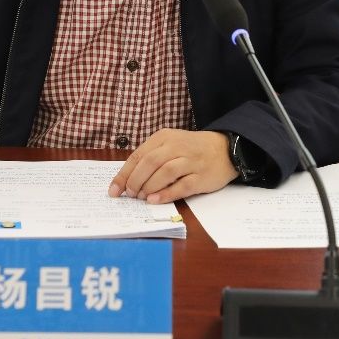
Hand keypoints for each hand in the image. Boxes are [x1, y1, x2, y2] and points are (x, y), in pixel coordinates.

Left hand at [107, 129, 236, 204]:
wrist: (225, 148)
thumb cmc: (191, 149)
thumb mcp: (170, 145)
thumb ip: (151, 159)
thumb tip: (128, 180)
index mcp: (164, 137)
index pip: (138, 155)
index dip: (123, 174)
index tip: (114, 190)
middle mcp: (176, 146)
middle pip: (149, 163)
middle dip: (135, 181)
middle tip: (130, 194)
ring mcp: (190, 161)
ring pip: (164, 172)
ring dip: (149, 187)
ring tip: (141, 197)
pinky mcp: (201, 176)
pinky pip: (181, 185)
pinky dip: (166, 194)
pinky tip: (155, 200)